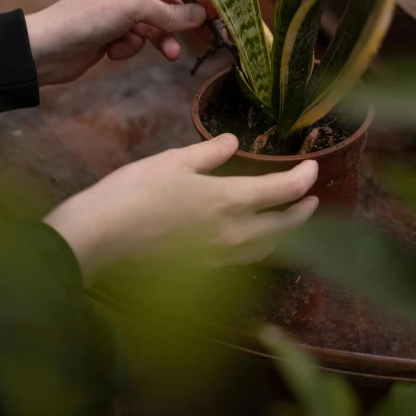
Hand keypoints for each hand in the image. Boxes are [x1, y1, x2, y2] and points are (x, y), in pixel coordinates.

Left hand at [25, 0, 210, 84]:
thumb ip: (171, 12)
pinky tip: (115, 50)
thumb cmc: (90, 14)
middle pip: (168, 2)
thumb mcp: (136, 7)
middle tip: (208, 35)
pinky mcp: (115, 33)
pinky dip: (131, 47)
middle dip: (181, 21)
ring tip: (170, 54)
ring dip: (161, 40)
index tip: (217, 8)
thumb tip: (201, 16)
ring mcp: (121, 10)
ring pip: (155, 25)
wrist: (50, 47)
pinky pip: (138, 39)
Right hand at [44, 134, 318, 274]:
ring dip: (286, 234)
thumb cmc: (137, 192)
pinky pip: (245, 262)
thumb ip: (209, 154)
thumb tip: (233, 142)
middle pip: (284, 226)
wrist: (101, 238)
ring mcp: (219, 259)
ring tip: (292, 223)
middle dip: (304, 212)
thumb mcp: (174, 161)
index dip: (303, 178)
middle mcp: (233, 234)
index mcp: (229, 200)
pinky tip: (253, 244)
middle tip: (314, 200)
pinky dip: (261, 250)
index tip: (312, 167)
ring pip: (267, 249)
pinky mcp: (202, 274)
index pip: (282, 191)